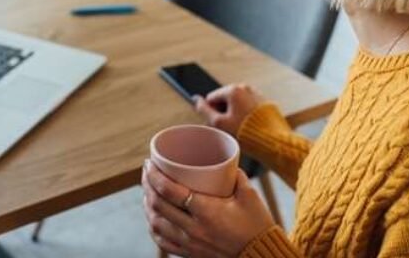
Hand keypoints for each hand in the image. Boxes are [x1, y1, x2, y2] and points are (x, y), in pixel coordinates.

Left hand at [142, 159, 274, 256]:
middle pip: (158, 205)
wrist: (261, 257)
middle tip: (147, 171)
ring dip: (147, 206)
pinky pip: (163, 241)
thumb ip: (235, 174)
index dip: (154, 175)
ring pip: (156, 224)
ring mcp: (189, 244)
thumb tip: (224, 160)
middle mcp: (193, 229)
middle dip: (147, 185)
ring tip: (148, 192)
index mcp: (206, 211)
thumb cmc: (257, 225)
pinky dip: (153, 227)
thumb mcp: (249, 195)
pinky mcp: (190, 253)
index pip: (169, 191)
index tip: (149, 162)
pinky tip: (153, 217)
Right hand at [193, 84, 264, 136]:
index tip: (218, 124)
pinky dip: (245, 115)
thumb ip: (204, 110)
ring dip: (234, 114)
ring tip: (239, 129)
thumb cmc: (246, 133)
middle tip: (228, 128)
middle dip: (223, 112)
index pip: (212, 98)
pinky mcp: (264, 102)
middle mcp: (245, 88)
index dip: (211, 112)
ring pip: (237, 103)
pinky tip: (248, 127)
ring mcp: (256, 94)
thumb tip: (196, 101)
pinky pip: (248, 106)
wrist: (273, 140)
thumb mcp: (220, 123)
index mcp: (233, 90)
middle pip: (225, 99)